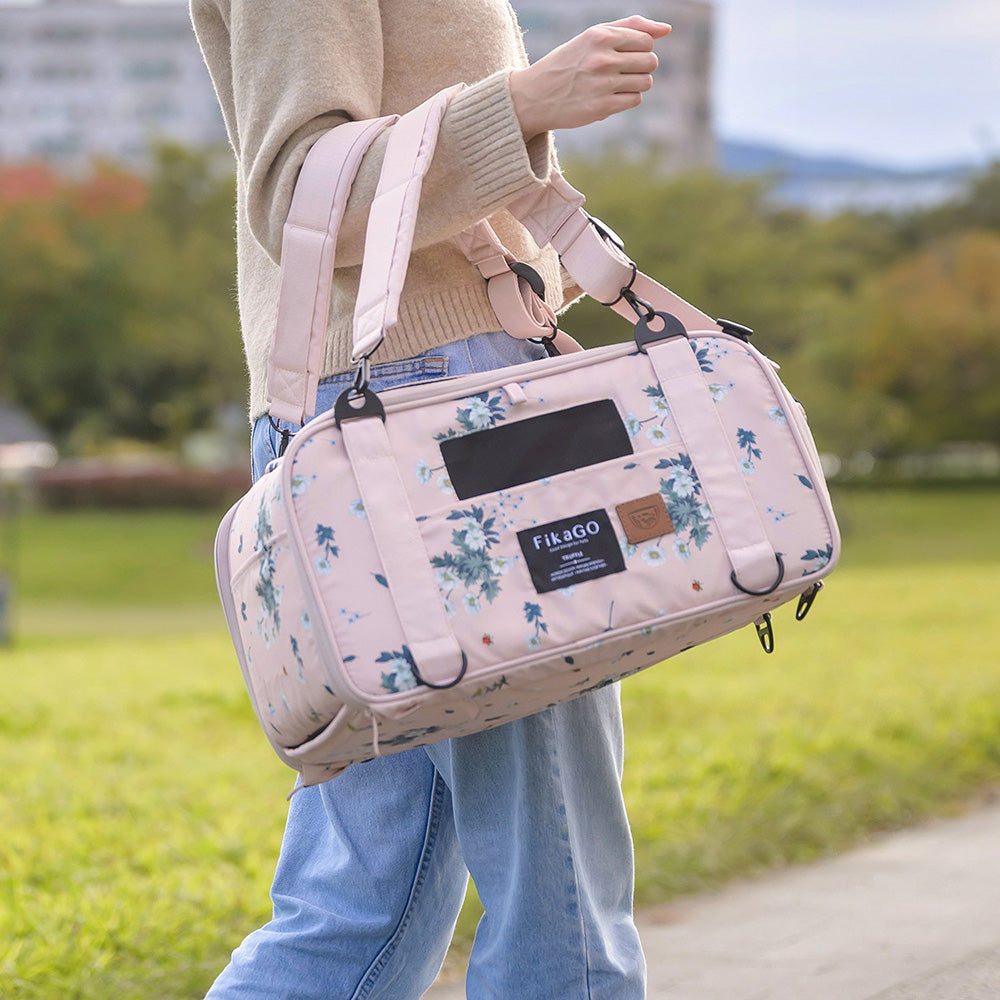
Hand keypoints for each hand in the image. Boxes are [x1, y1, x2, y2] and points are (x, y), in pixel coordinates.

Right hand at [509, 15, 671, 141]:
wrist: (536, 96)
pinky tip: (611, 97)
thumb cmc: (569, 63)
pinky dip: (628, 99)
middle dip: (641, 67)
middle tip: (621, 72)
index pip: (646, 40)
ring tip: (616, 84)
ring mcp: (602, 84)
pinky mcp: (602, 107)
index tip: (622, 55)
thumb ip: (630, 27)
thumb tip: (666, 29)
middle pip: (650, 61)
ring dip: (636, 84)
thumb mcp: (593, 36)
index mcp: (601, 36)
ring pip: (646, 82)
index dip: (640, 49)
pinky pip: (635, 100)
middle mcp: (602, 59)